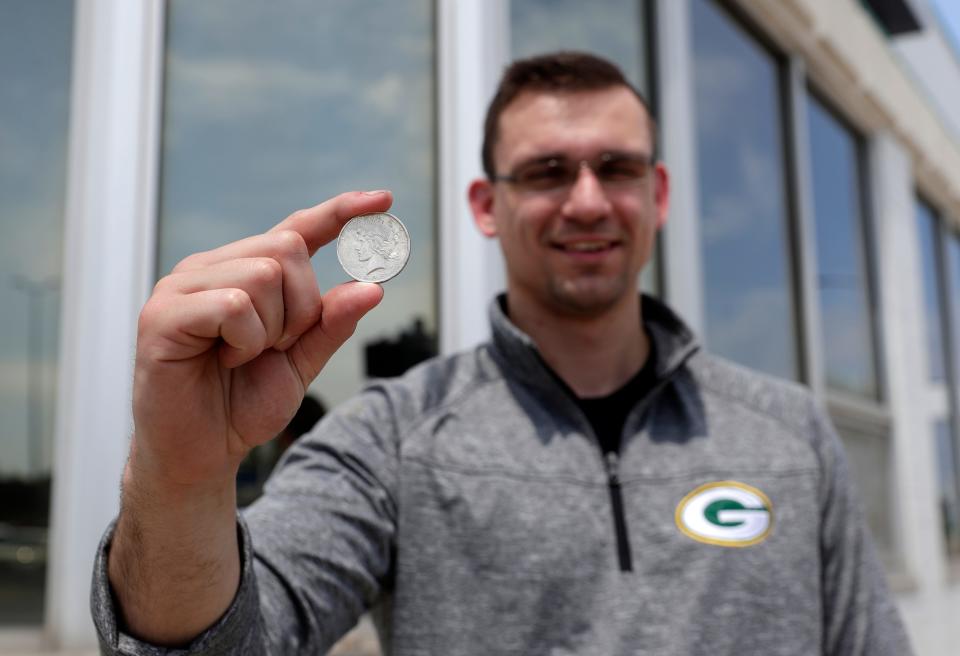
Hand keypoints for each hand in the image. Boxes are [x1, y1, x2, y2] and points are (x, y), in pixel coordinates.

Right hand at [130, 190, 390, 489]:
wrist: (200, 452)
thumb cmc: (242, 403)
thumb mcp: (302, 362)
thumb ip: (331, 324)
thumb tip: (372, 287)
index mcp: (244, 271)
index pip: (297, 229)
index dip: (340, 212)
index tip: (384, 200)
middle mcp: (212, 267)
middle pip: (287, 248)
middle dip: (301, 305)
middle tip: (274, 346)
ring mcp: (183, 285)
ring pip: (263, 274)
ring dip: (271, 328)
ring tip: (242, 356)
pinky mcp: (163, 313)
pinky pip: (234, 304)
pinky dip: (245, 340)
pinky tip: (225, 359)